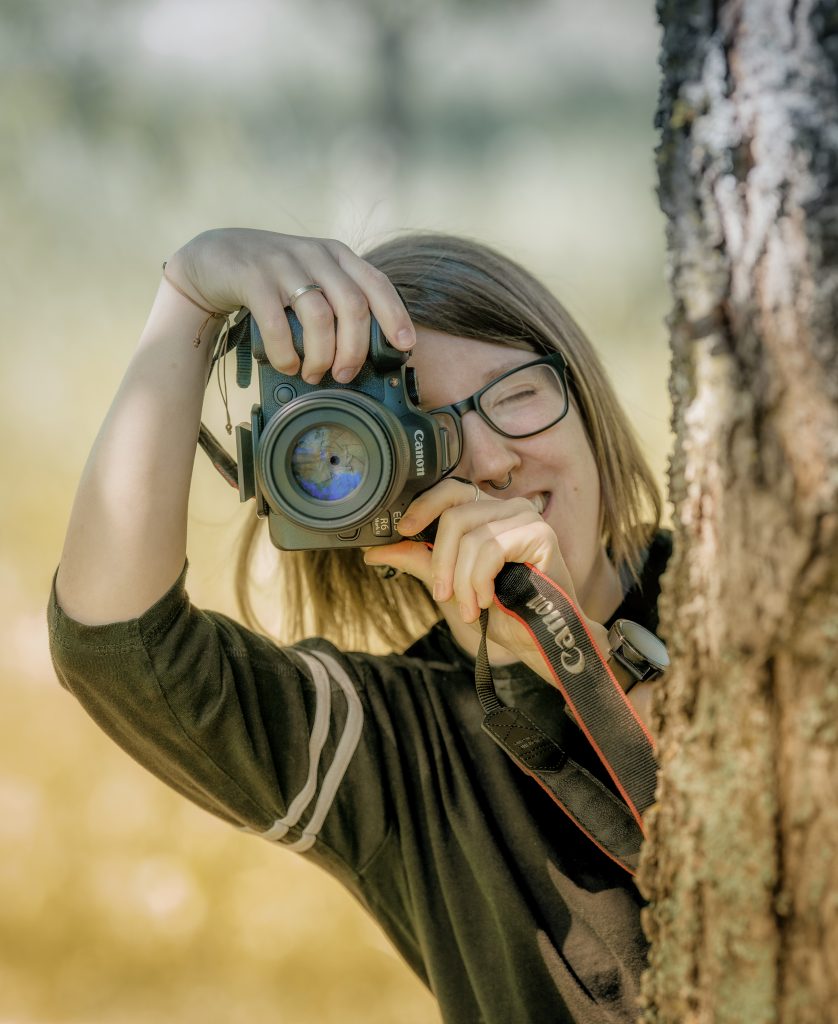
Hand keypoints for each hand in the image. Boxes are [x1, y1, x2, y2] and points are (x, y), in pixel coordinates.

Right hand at [166, 228, 415, 382]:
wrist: (214, 258)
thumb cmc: (270, 276)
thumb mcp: (311, 277)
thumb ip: (338, 299)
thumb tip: (366, 349)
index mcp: (336, 255)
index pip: (377, 283)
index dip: (395, 316)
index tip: (405, 346)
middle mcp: (314, 255)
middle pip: (353, 306)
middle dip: (355, 349)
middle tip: (345, 375)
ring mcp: (283, 264)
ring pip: (319, 317)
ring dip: (322, 355)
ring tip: (314, 374)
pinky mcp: (252, 278)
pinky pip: (277, 324)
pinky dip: (286, 353)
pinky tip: (288, 365)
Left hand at [363, 478, 585, 661]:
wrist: (537, 640)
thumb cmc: (501, 611)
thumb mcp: (451, 583)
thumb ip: (419, 560)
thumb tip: (375, 550)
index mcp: (487, 513)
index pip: (450, 491)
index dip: (423, 506)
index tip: (402, 530)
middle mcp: (508, 508)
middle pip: (454, 515)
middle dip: (441, 561)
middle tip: (442, 594)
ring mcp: (526, 518)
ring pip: (470, 537)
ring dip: (463, 581)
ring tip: (469, 608)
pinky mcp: (540, 534)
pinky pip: (490, 549)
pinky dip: (480, 580)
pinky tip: (486, 600)